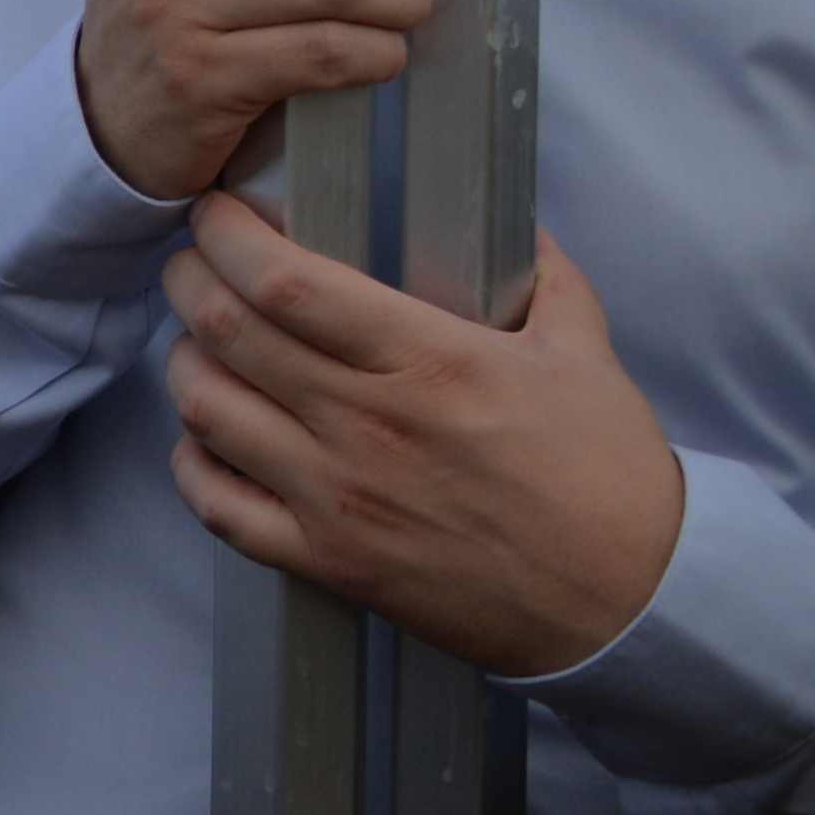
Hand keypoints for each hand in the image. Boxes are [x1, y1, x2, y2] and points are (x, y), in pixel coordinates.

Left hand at [162, 208, 680, 677]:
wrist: (629, 602)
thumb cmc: (610, 476)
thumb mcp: (586, 352)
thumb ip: (543, 275)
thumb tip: (515, 222)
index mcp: (430, 362)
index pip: (288, 282)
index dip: (228, 237)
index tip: (214, 213)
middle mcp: (369, 425)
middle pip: (228, 332)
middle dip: (189, 280)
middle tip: (191, 261)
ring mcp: (339, 498)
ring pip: (207, 409)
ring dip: (185, 363)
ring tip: (199, 342)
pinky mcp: (329, 562)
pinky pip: (218, 507)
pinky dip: (194, 462)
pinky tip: (208, 437)